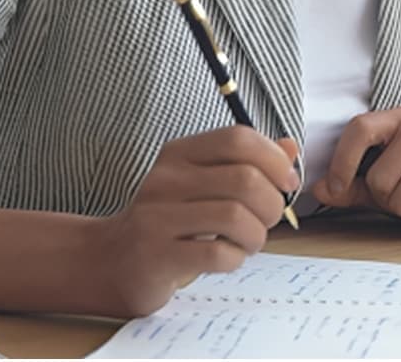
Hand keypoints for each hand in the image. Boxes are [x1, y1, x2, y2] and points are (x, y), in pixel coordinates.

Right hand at [83, 126, 299, 316]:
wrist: (110, 261)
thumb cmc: (168, 222)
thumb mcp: (203, 184)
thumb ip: (246, 165)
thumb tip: (290, 147)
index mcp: (179, 154)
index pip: (238, 139)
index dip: (274, 160)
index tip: (287, 183)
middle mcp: (166, 180)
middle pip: (244, 179)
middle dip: (272, 204)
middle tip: (268, 220)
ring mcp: (157, 217)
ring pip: (235, 216)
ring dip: (257, 234)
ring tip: (249, 242)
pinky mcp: (157, 256)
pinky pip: (217, 254)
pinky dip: (236, 258)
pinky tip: (229, 258)